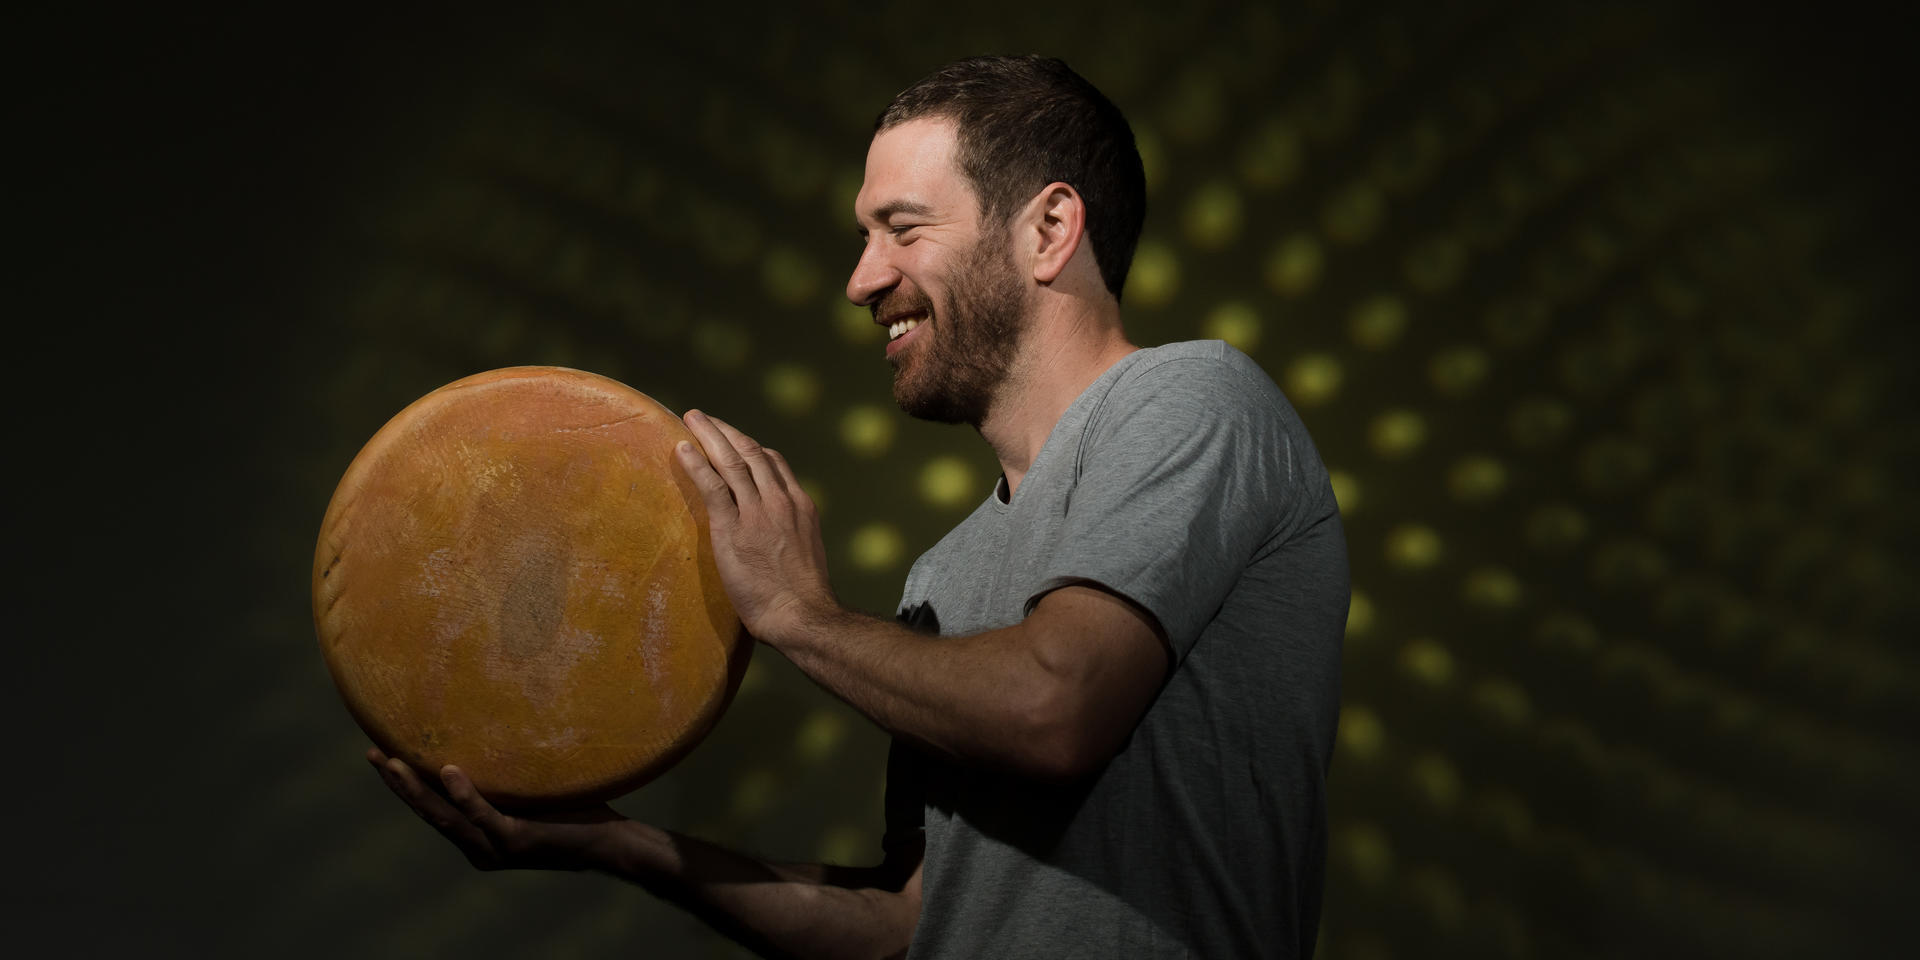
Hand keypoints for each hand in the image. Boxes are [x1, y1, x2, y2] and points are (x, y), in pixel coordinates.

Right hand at [367, 747, 623, 871]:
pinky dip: (464, 795)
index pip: (432, 807)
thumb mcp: (532, 792)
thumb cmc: (576, 812)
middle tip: (371, 753)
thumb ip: (508, 776)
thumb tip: (494, 728)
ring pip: (445, 816)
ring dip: (416, 789)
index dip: (404, 784)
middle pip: (428, 813)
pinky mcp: (517, 840)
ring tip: (392, 762)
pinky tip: (448, 771)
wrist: (611, 843)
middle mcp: (480, 846)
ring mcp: (496, 846)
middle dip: (397, 784)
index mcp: (478, 835)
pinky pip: (484, 815)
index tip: (380, 754)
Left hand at [674, 409, 836, 647]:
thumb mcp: (805, 553)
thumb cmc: (802, 597)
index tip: (732, 439)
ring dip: (708, 435)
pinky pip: (713, 486)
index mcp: (800, 505)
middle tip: (703, 418)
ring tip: (690, 418)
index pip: (774, 462)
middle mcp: (781, 500)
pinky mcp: (733, 528)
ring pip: (732, 461)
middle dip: (725, 431)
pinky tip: (681, 449)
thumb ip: (789, 534)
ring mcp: (758, 512)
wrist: (801, 614)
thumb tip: (772, 537)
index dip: (749, 446)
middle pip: (751, 452)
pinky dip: (696, 464)